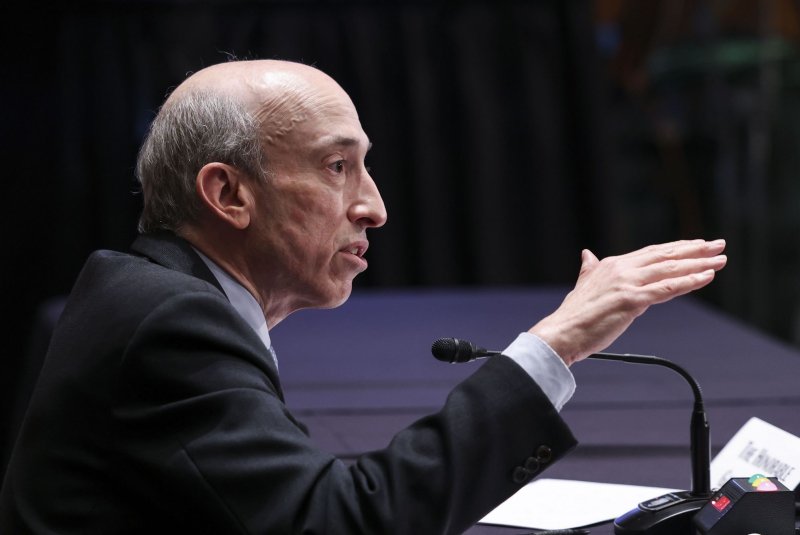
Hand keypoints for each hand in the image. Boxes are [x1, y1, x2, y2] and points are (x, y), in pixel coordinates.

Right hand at [530, 239, 726, 365]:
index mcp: (612, 265)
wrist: (562, 332)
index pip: (652, 252)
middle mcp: (621, 268)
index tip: (696, 245)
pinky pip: (667, 288)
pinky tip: (706, 277)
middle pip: (665, 255)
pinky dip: (689, 281)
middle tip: (718, 245)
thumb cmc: (574, 315)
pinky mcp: (632, 300)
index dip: (676, 248)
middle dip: (695, 250)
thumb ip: (589, 268)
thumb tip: (586, 254)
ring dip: (699, 264)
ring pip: (670, 269)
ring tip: (720, 260)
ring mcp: (627, 283)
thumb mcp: (583, 284)